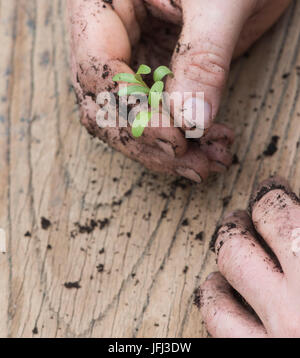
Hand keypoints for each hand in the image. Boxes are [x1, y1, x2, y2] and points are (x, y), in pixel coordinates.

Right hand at [65, 0, 298, 180]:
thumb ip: (203, 59)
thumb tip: (190, 121)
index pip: (97, 68)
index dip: (131, 111)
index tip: (174, 136)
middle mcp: (107, 27)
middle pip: (105, 103)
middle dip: (146, 138)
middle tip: (189, 157)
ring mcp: (131, 50)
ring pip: (128, 118)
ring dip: (165, 146)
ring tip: (207, 157)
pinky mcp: (158, 67)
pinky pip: (159, 114)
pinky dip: (181, 136)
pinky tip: (210, 143)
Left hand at [198, 177, 299, 337]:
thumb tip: (295, 219)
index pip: (278, 214)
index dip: (270, 195)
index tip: (272, 191)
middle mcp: (298, 308)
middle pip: (239, 244)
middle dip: (239, 222)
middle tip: (244, 217)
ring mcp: (275, 341)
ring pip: (220, 286)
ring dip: (222, 260)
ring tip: (230, 250)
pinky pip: (219, 330)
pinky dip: (216, 305)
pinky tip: (224, 296)